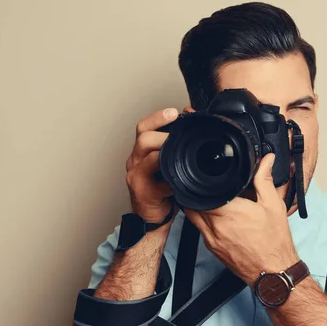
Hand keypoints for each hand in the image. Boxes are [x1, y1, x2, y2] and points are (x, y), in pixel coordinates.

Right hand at [125, 107, 180, 222]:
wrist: (155, 213)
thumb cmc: (164, 186)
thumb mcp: (169, 161)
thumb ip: (176, 141)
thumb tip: (190, 115)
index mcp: (142, 150)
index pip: (144, 127)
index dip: (157, 117)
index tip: (173, 112)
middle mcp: (136, 160)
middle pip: (143, 138)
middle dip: (163, 134)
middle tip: (179, 134)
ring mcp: (136, 176)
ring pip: (146, 158)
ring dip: (164, 153)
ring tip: (179, 153)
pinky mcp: (142, 192)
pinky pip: (155, 182)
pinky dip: (169, 179)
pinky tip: (179, 179)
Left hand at [184, 153, 299, 285]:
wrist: (273, 272)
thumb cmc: (274, 242)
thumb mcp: (273, 205)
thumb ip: (265, 179)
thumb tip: (266, 161)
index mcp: (229, 212)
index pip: (201, 192)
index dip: (201, 182)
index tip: (208, 176)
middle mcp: (215, 226)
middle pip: (192, 203)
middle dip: (199, 193)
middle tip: (210, 187)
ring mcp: (211, 239)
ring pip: (193, 217)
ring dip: (198, 207)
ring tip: (213, 200)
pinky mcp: (212, 249)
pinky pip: (199, 230)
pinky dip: (204, 221)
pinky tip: (218, 218)